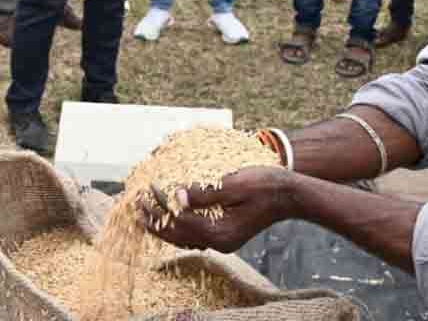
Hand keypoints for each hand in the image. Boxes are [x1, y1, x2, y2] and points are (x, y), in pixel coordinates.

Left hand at [142, 166, 294, 253]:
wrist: (289, 195)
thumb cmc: (264, 186)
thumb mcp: (233, 185)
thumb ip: (204, 193)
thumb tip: (178, 194)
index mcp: (220, 233)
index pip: (180, 222)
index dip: (161, 206)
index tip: (148, 190)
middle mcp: (220, 242)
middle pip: (179, 236)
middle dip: (156, 221)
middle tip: (138, 204)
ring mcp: (224, 241)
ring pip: (186, 238)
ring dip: (165, 225)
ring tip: (148, 212)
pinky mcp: (227, 235)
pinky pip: (196, 235)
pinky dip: (180, 226)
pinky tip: (173, 215)